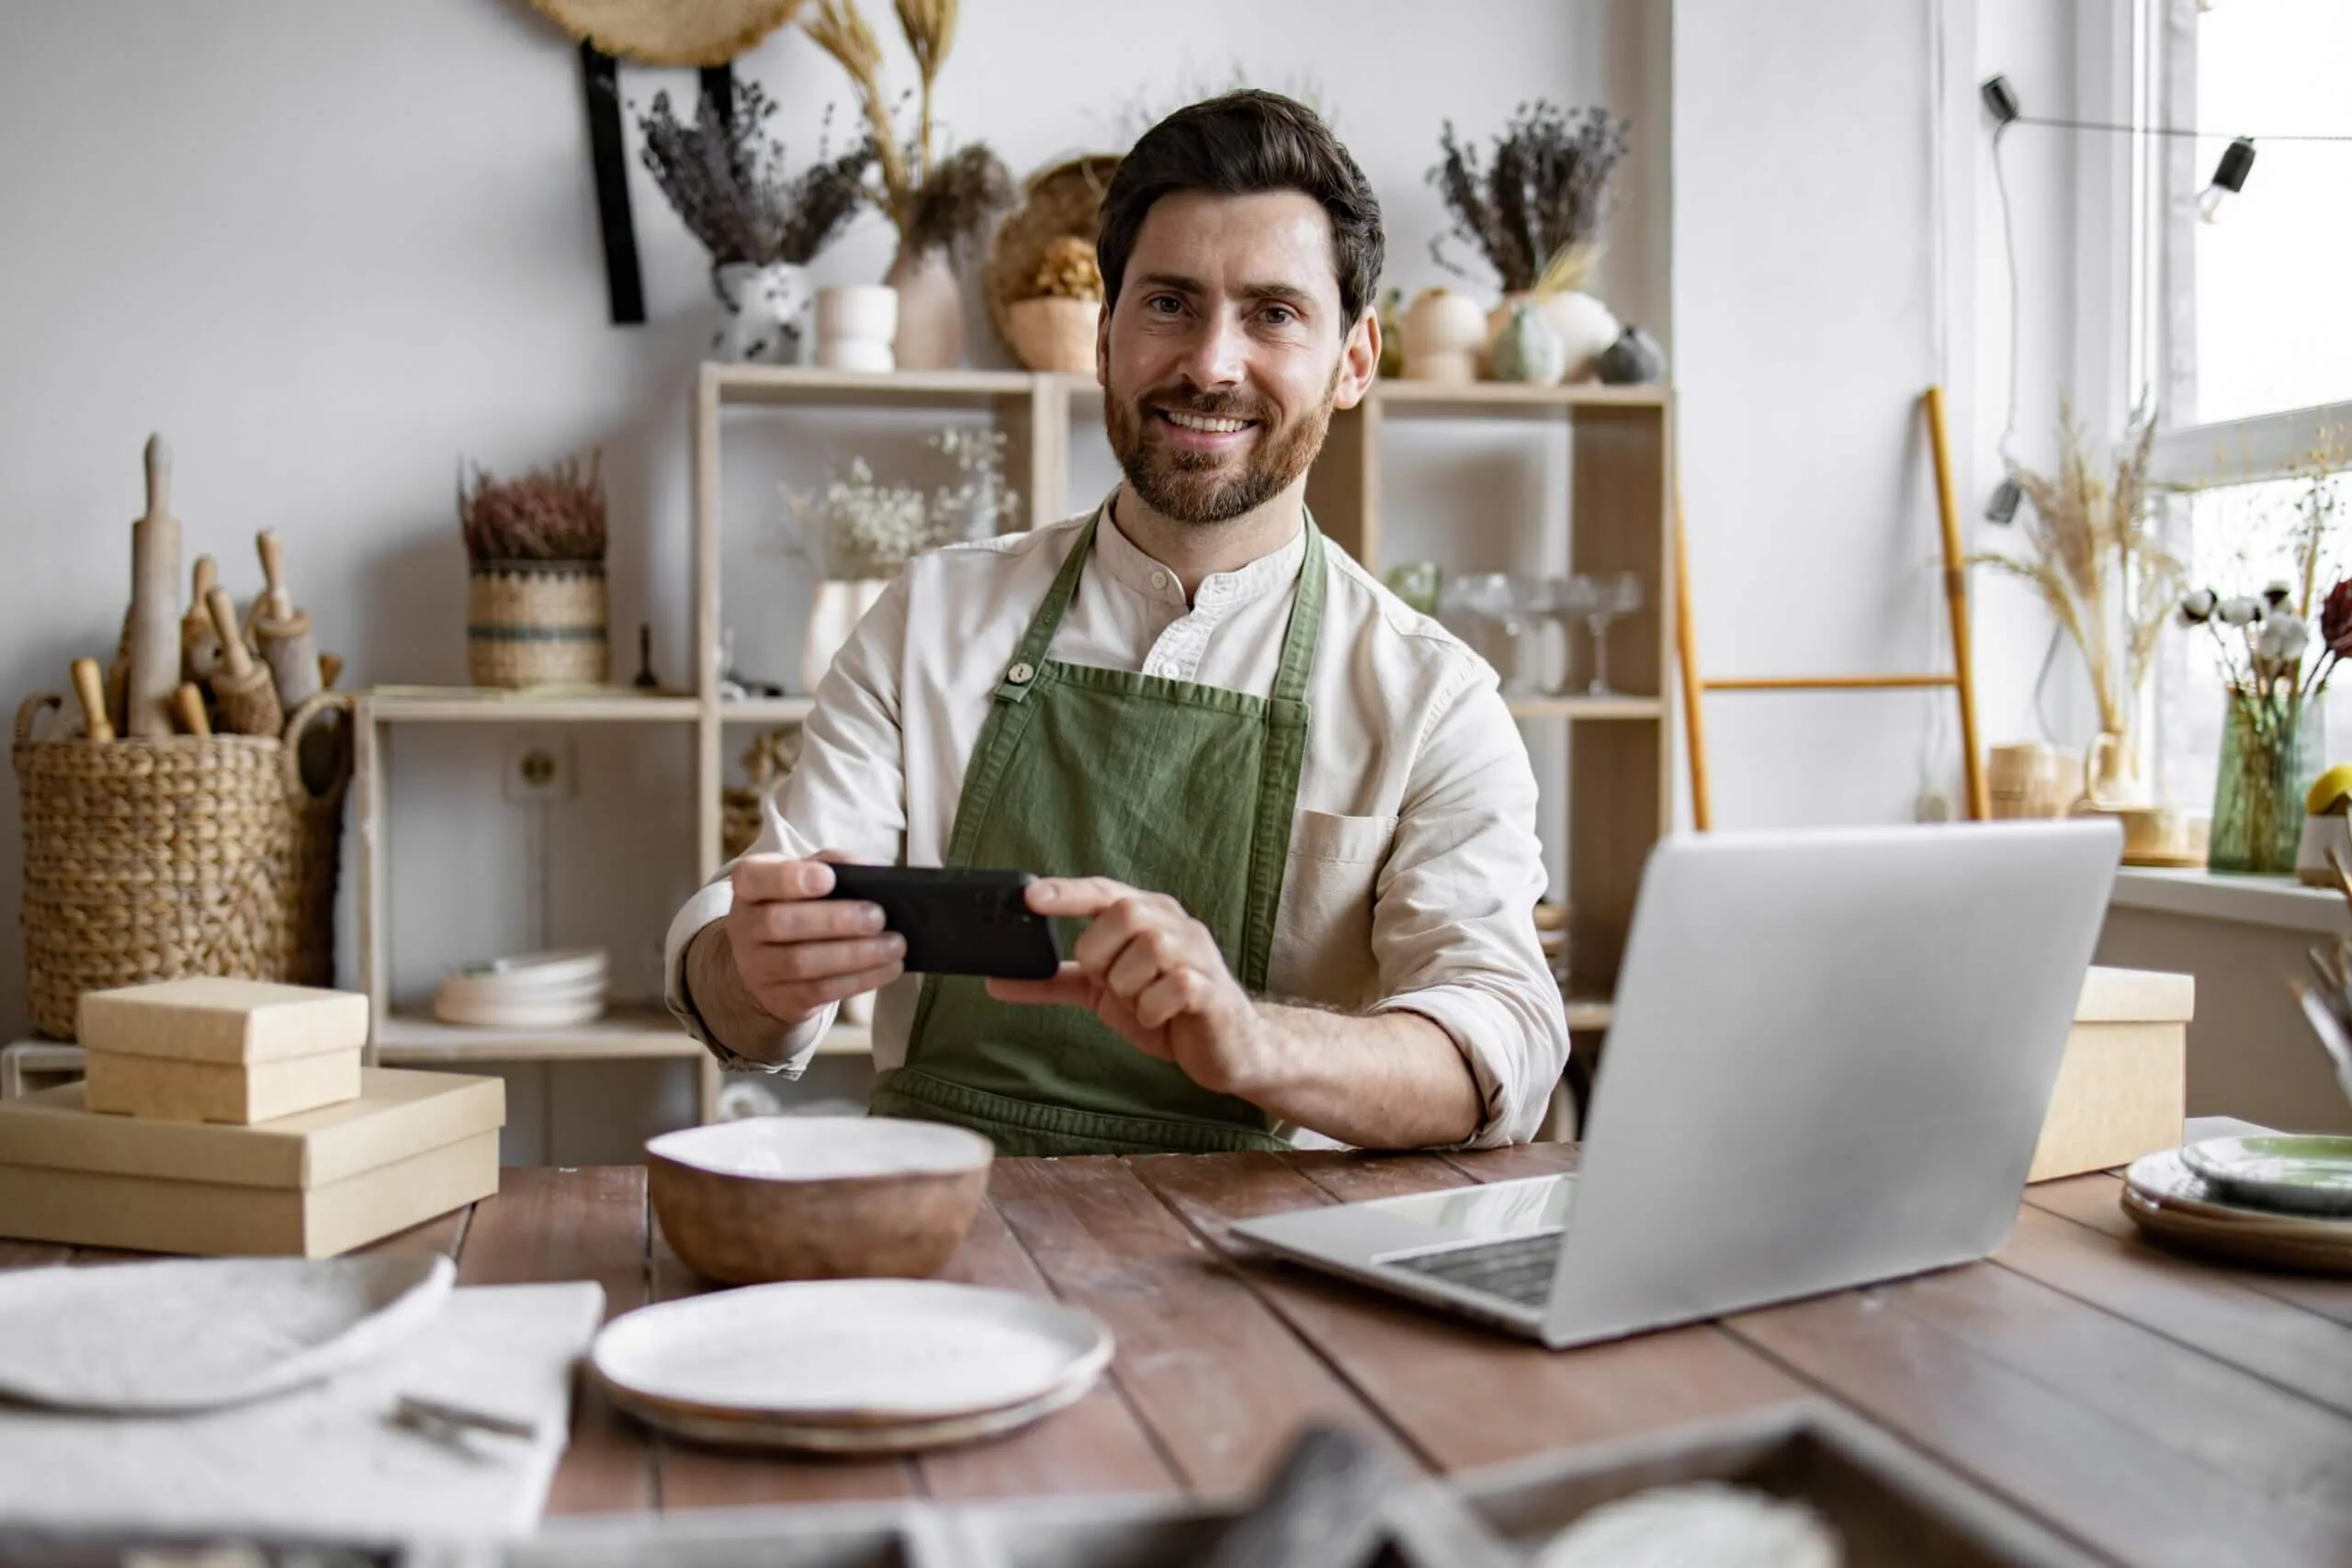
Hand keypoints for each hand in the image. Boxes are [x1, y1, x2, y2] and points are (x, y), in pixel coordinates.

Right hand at [724, 853, 904, 1026]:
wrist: (768, 963)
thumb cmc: (798, 905)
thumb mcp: (805, 876)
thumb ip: (832, 864)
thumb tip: (868, 870)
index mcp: (750, 886)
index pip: (755, 878)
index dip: (789, 879)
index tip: (828, 878)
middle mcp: (744, 927)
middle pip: (780, 923)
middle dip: (834, 920)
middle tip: (878, 917)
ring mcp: (757, 968)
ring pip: (802, 962)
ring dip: (855, 954)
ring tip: (894, 945)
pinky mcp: (781, 999)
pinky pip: (820, 991)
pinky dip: (860, 979)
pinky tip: (888, 967)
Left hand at [985, 878, 1276, 1098]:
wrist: (1228, 1050)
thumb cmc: (1166, 1011)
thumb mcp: (1102, 994)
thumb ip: (1055, 983)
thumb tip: (997, 981)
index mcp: (1148, 917)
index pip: (1104, 891)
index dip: (1068, 892)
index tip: (1030, 897)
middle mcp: (1175, 926)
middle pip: (1125, 913)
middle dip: (1103, 954)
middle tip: (1108, 983)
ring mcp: (1198, 955)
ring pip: (1147, 951)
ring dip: (1130, 988)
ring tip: (1139, 1004)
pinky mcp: (1211, 990)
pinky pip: (1173, 987)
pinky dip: (1153, 1009)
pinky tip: (1159, 1018)